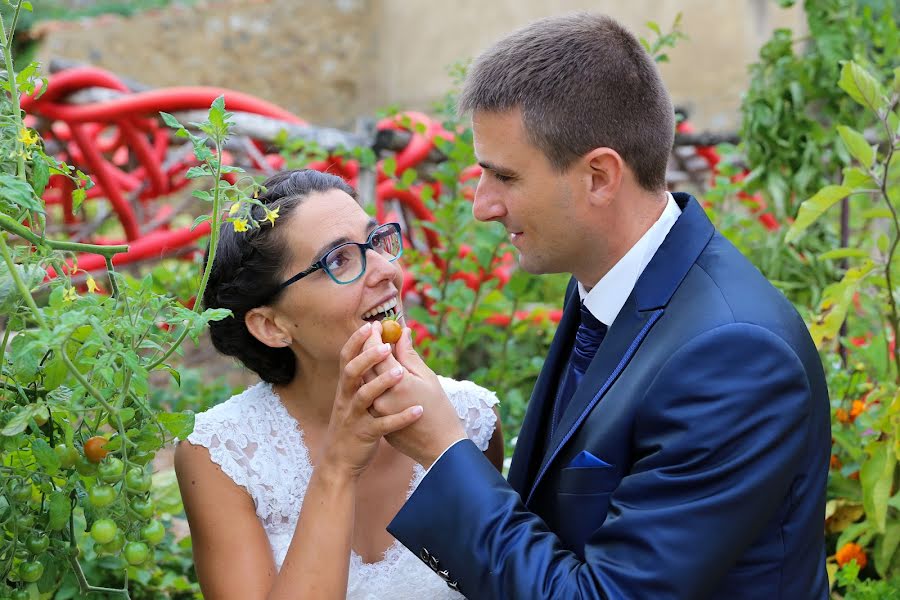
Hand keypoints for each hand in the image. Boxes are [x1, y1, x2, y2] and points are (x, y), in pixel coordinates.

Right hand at [321, 323, 423, 480]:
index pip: (347, 359)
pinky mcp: (366, 435)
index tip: (370, 325)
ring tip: (402, 373)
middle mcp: (347, 399)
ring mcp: (355, 417)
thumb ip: (362, 376)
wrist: (339, 461)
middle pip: (353, 373)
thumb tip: (373, 351)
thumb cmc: (352, 424)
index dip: (357, 341)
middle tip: (386, 346)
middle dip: (368, 357)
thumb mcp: (353, 399)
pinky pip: (383, 425)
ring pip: (365, 397)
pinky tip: (418, 411)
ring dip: (382, 383)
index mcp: (346, 388)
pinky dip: (401, 418)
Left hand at [369, 325, 466, 467]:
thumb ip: (410, 355)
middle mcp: (382, 397)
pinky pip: (368, 397)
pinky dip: (370, 382)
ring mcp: (377, 411)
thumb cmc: (440, 410)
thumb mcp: (428, 378)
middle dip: (368, 346)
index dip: (375, 335)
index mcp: (397, 383)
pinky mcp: (377, 422)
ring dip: (366, 364)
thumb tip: (402, 333)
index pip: (378, 352)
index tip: (378, 324)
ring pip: (364, 381)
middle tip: (373, 332)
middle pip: (366, 364)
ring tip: (374, 351)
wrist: (440, 447)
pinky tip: (376, 374)